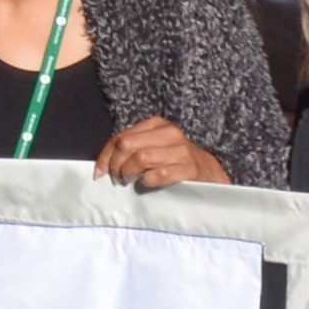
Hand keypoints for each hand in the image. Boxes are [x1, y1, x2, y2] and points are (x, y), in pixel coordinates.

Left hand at [99, 119, 227, 189]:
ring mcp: (180, 150)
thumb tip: (102, 165)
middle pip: (127, 145)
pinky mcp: (189, 168)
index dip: (106, 156)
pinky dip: (147, 180)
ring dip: (129, 173)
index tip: (99, 172)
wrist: (209, 173)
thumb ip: (131, 150)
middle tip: (117, 179)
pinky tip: (146, 183)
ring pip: (140, 158)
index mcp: (157, 125)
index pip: (121, 137)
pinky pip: (159, 174)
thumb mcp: (154, 148)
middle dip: (116, 165)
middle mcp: (169, 133)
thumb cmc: (174, 161)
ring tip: (129, 181)